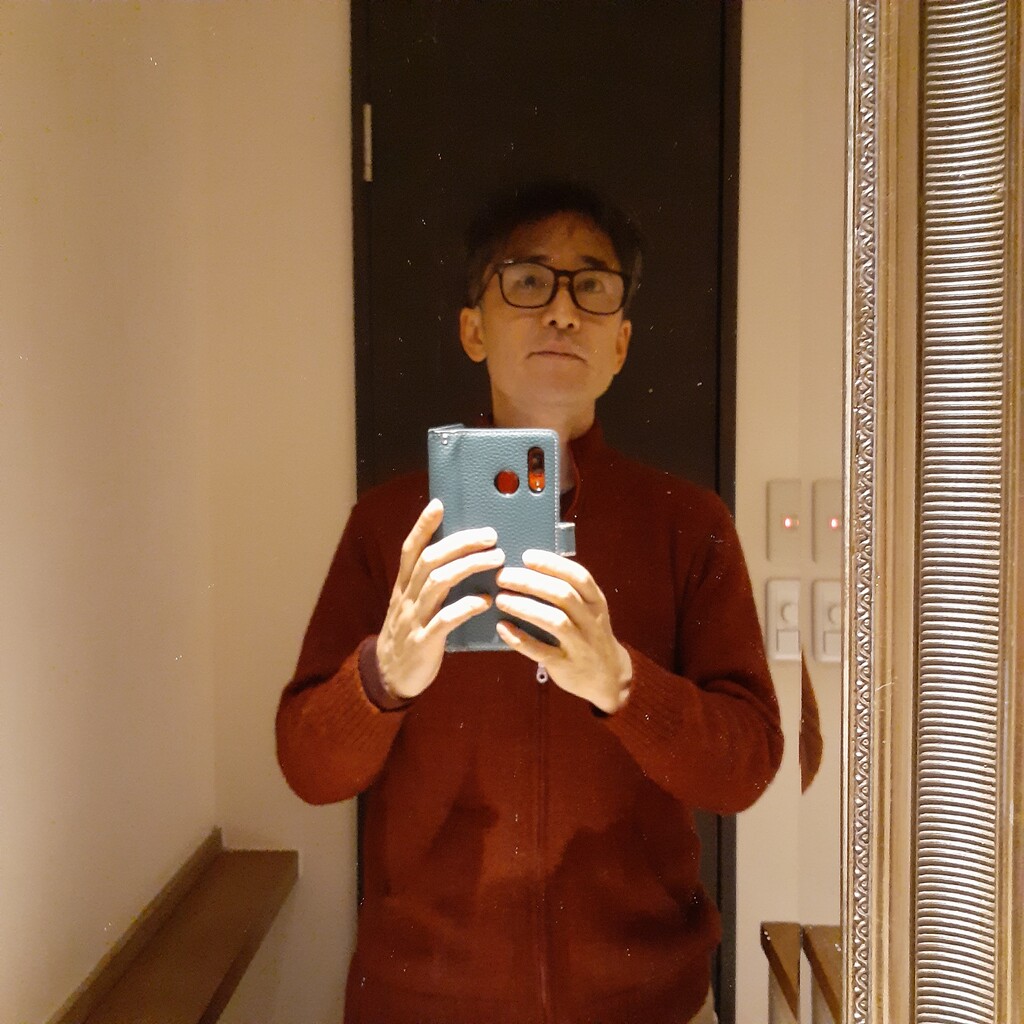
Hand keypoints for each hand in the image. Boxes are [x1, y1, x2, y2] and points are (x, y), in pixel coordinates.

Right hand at [377, 499, 503, 699]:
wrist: (389, 677)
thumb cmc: (409, 635)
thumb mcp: (411, 605)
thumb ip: (428, 583)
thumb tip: (458, 557)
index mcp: (402, 586)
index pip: (410, 549)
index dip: (423, 526)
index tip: (439, 505)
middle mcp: (405, 598)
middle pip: (430, 560)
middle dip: (461, 543)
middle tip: (490, 535)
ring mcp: (413, 619)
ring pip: (438, 583)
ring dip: (468, 567)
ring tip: (496, 560)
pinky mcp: (424, 642)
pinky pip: (445, 620)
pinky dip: (466, 607)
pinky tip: (485, 600)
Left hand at [494, 550, 632, 713]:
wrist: (608, 676)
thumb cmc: (589, 634)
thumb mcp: (589, 610)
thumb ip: (568, 591)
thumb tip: (528, 567)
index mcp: (596, 602)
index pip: (579, 577)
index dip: (553, 564)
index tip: (527, 556)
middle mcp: (591, 621)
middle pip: (563, 595)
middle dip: (531, 582)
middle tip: (504, 576)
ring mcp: (580, 644)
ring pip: (555, 621)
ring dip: (525, 608)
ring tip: (501, 599)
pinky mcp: (565, 665)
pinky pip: (541, 651)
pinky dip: (520, 639)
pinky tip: (503, 627)